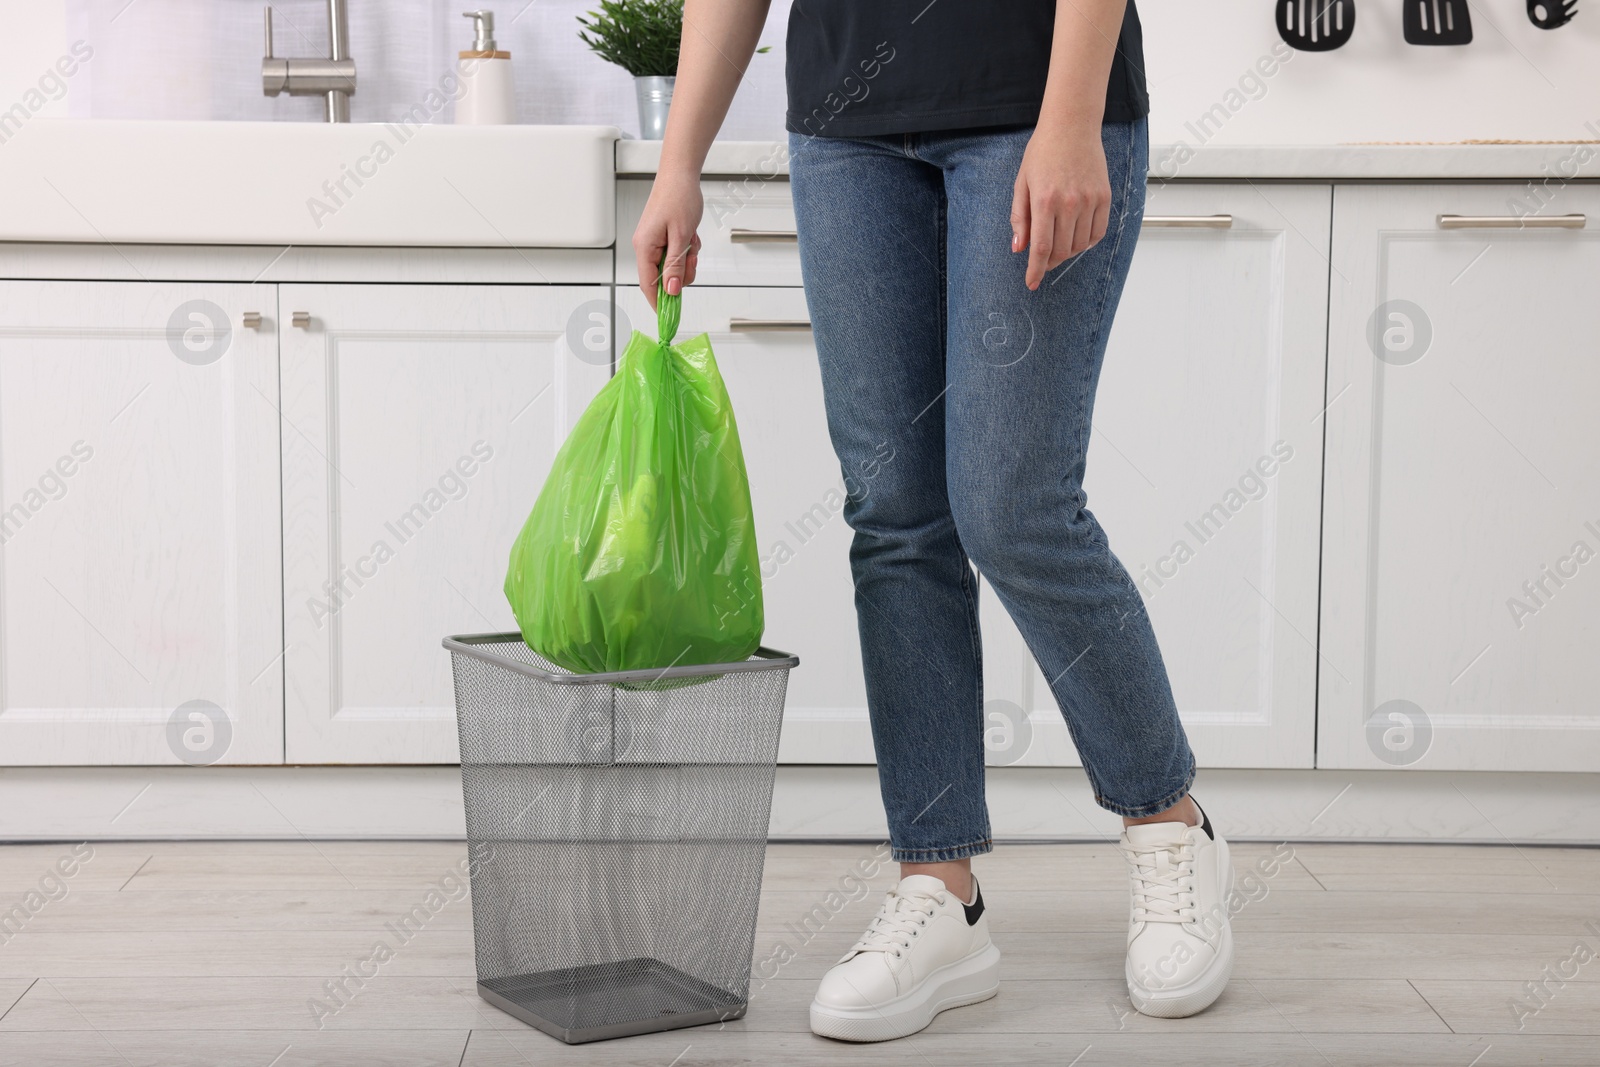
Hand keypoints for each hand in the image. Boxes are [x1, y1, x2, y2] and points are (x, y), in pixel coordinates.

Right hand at [633, 172, 703, 309]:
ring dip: (686, 259)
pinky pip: (676, 254)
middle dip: (681, 272)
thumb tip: (672, 291)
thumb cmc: (679, 198)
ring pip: (673, 266)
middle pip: (663, 278)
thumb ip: (675, 265)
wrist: (681, 174)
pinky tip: (691, 235)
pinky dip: (687, 249)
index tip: (670, 317)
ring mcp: (654, 242)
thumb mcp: (682, 236)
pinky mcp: (663, 237)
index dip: (659, 303)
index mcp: (644, 247)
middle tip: (692, 257)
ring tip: (692, 240)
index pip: (648, 285)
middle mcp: (645, 246)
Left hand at [1010, 124, 1110, 290]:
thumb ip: (1019, 218)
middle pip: (1061, 250)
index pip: (1040, 248)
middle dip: (1049, 261)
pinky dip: (1087, 241)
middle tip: (1042, 259)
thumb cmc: (1043, 151)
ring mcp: (1089, 201)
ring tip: (1058, 243)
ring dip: (1067, 252)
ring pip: (1080, 245)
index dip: (1035, 270)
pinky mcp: (1104, 197)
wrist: (1072, 126)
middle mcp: (1069, 203)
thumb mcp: (1022, 183)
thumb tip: (1018, 248)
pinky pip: (1098, 232)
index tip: (1031, 283)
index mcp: (1044, 201)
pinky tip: (1076, 235)